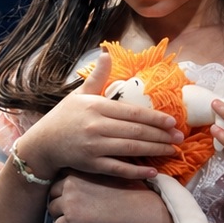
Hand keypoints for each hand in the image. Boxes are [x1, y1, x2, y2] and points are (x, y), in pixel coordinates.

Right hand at [18, 51, 184, 181]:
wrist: (43, 144)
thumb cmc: (65, 117)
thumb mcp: (80, 94)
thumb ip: (98, 76)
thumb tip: (107, 51)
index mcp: (96, 106)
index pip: (132, 113)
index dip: (154, 118)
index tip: (172, 121)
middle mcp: (96, 126)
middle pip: (135, 131)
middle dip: (161, 135)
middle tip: (180, 138)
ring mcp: (94, 147)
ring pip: (131, 149)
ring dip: (155, 150)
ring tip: (172, 151)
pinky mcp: (92, 165)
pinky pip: (118, 168)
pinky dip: (136, 170)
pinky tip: (153, 171)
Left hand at [47, 173, 173, 222]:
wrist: (140, 210)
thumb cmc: (130, 192)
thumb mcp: (109, 173)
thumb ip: (92, 174)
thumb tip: (81, 180)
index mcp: (79, 170)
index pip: (60, 178)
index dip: (66, 188)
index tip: (75, 196)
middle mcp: (69, 184)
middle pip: (52, 193)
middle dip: (60, 201)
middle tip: (75, 210)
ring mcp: (69, 202)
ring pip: (51, 210)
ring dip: (61, 216)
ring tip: (78, 220)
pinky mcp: (71, 221)